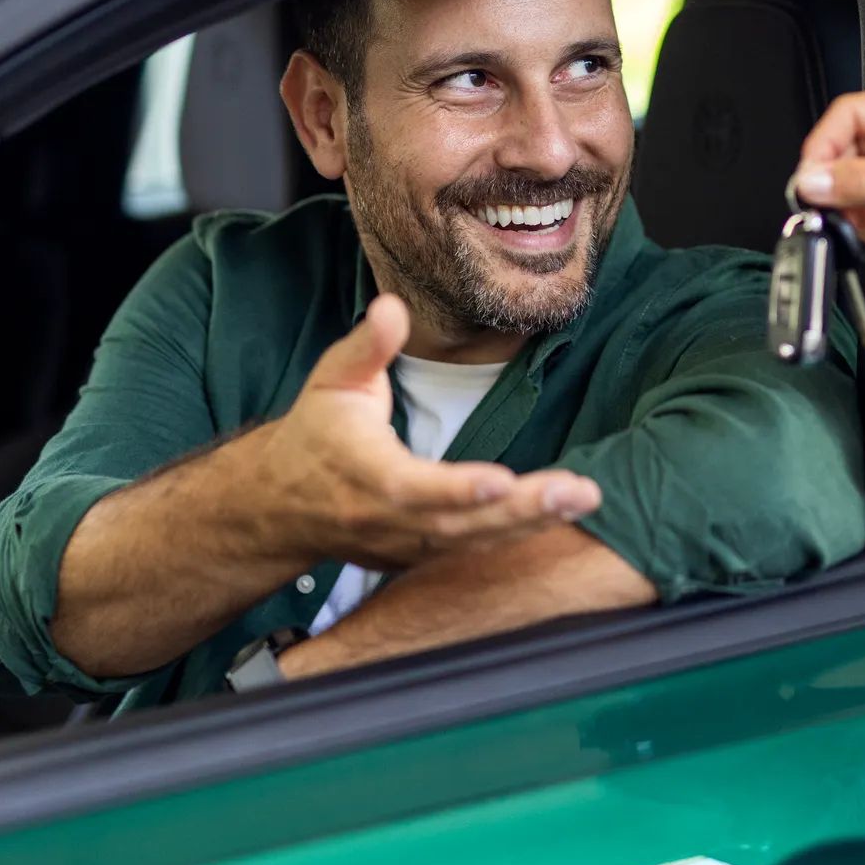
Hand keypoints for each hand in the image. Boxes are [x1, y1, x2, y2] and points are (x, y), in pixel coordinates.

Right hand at [252, 295, 600, 570]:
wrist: (280, 505)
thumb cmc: (316, 432)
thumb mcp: (333, 379)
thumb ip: (367, 346)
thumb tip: (392, 306)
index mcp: (366, 474)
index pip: (413, 488)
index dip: (457, 490)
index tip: (502, 484)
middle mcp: (388, 520)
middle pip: (459, 524)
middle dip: (522, 511)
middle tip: (578, 493)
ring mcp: (405, 546)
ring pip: (474, 543)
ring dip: (532, 524)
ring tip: (583, 500)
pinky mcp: (420, 557)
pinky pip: (474, 551)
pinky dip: (518, 536)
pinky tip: (561, 515)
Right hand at [791, 82, 864, 295]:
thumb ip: (861, 181)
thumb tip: (812, 180)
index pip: (849, 113)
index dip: (824, 144)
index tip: (812, 177)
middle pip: (844, 148)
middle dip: (839, 182)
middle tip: (833, 205)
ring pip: (850, 179)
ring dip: (853, 206)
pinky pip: (863, 203)